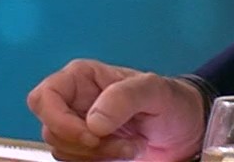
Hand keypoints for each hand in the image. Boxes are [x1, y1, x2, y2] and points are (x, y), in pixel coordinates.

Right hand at [26, 58, 206, 161]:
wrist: (189, 131)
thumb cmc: (172, 101)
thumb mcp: (154, 90)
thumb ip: (123, 98)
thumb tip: (93, 123)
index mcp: (80, 79)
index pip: (43, 98)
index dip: (58, 120)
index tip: (92, 136)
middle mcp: (72, 102)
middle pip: (50, 129)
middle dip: (84, 144)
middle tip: (121, 145)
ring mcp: (79, 127)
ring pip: (62, 150)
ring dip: (97, 156)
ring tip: (130, 147)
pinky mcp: (89, 150)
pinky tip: (125, 154)